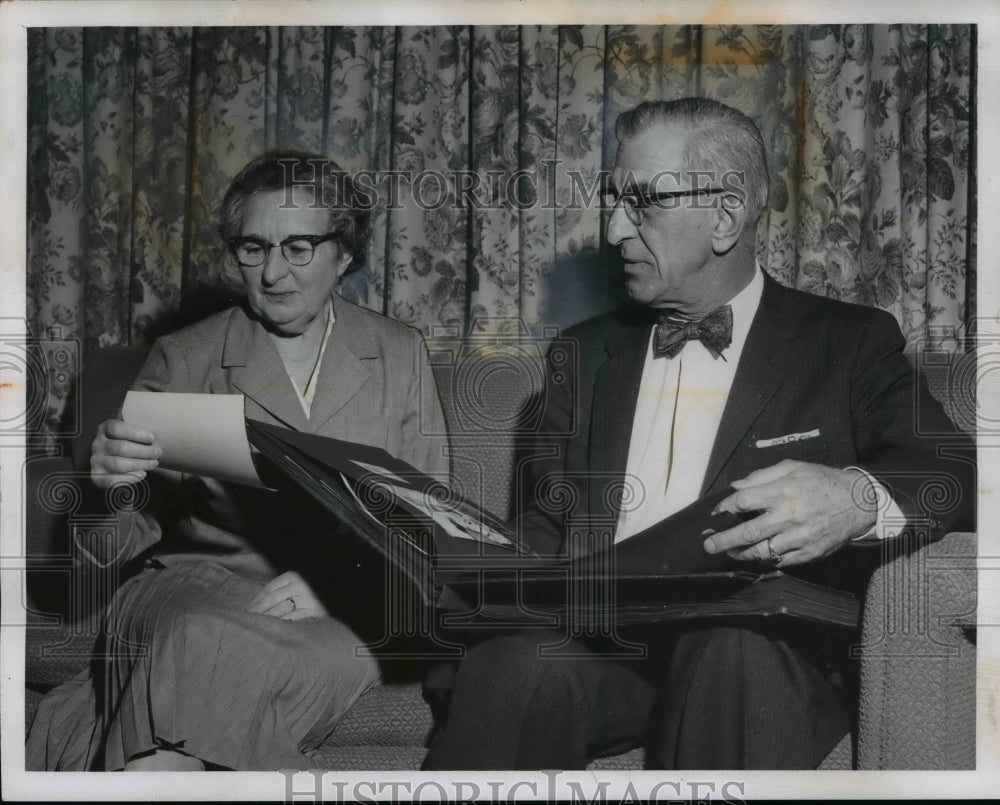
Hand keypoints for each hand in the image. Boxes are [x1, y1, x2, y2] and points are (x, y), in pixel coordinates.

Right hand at [90, 418, 162, 488]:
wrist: (119, 464)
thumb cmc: (131, 444)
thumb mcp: (132, 433)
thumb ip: (139, 430)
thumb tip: (156, 431)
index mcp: (104, 429)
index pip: (116, 428)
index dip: (135, 433)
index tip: (152, 438)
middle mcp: (97, 444)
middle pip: (120, 447)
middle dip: (143, 451)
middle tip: (158, 452)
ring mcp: (96, 461)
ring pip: (119, 464)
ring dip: (140, 464)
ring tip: (154, 463)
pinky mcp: (97, 477)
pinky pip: (112, 480)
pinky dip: (129, 478)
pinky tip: (142, 474)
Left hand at [246, 571, 329, 620]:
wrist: (337, 590)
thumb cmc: (313, 589)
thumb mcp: (298, 582)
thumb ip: (282, 587)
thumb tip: (258, 601)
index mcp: (294, 576)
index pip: (269, 588)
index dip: (256, 600)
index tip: (247, 609)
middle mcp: (300, 585)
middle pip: (272, 599)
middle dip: (257, 610)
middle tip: (248, 620)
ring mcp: (308, 598)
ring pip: (280, 610)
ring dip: (267, 619)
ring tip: (257, 626)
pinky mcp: (315, 611)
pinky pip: (293, 619)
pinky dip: (282, 624)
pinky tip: (274, 630)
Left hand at [703, 460, 877, 567]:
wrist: (860, 502)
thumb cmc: (823, 482)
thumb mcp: (793, 467)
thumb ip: (762, 476)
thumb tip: (736, 486)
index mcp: (783, 491)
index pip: (743, 501)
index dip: (725, 508)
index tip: (717, 512)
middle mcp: (789, 516)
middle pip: (748, 532)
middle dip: (724, 540)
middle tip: (709, 545)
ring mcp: (799, 537)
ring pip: (762, 551)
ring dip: (741, 553)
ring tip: (730, 552)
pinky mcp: (809, 553)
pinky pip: (781, 561)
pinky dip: (766, 560)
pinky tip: (757, 555)